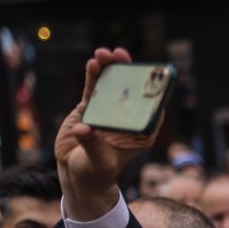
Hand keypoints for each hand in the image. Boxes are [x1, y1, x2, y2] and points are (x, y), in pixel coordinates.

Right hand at [55, 48, 161, 220]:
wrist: (77, 174)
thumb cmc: (95, 172)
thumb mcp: (97, 161)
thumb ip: (92, 144)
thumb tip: (83, 129)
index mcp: (141, 134)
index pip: (151, 109)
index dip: (150, 90)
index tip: (147, 74)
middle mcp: (127, 120)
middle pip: (131, 92)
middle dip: (127, 72)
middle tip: (121, 54)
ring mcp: (109, 112)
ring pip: (112, 87)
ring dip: (109, 69)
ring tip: (104, 53)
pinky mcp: (91, 110)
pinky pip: (94, 91)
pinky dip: (94, 77)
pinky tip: (93, 64)